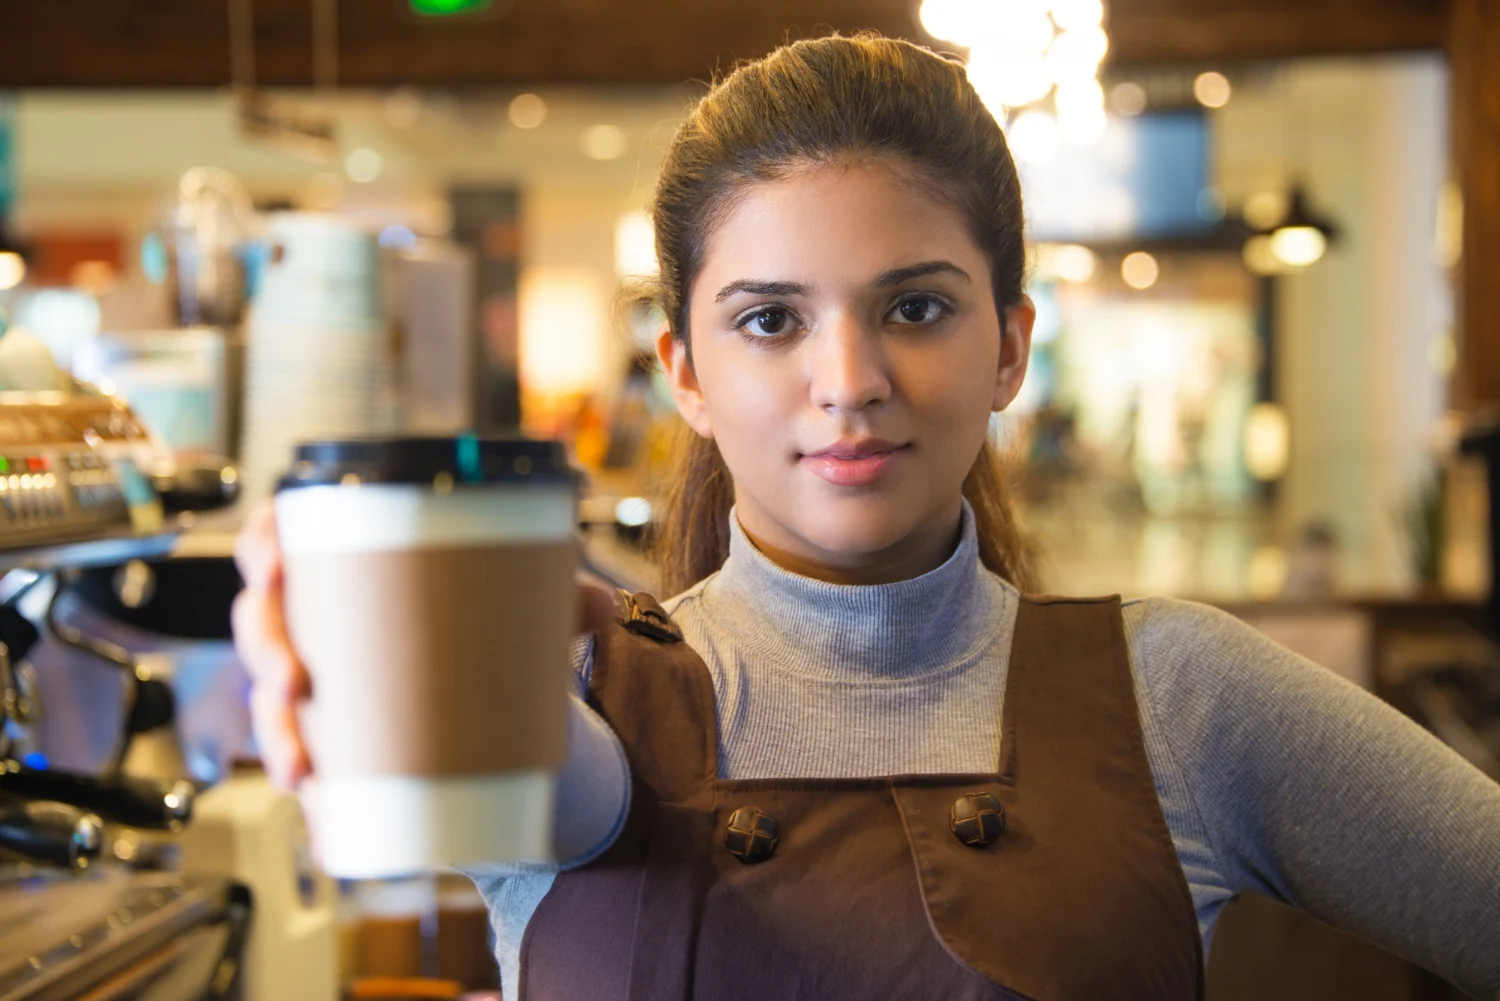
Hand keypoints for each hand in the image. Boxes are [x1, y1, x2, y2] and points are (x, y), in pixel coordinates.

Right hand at [233, 501, 623, 791]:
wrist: (472, 676)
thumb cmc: (468, 612)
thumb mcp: (509, 595)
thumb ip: (555, 596)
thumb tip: (603, 609)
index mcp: (338, 559)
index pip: (275, 536)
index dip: (260, 547)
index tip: (271, 567)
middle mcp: (310, 615)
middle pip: (259, 621)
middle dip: (265, 650)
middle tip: (294, 678)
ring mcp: (310, 675)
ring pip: (268, 698)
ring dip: (275, 733)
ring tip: (303, 766)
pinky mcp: (326, 730)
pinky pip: (298, 753)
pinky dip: (303, 784)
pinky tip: (312, 807)